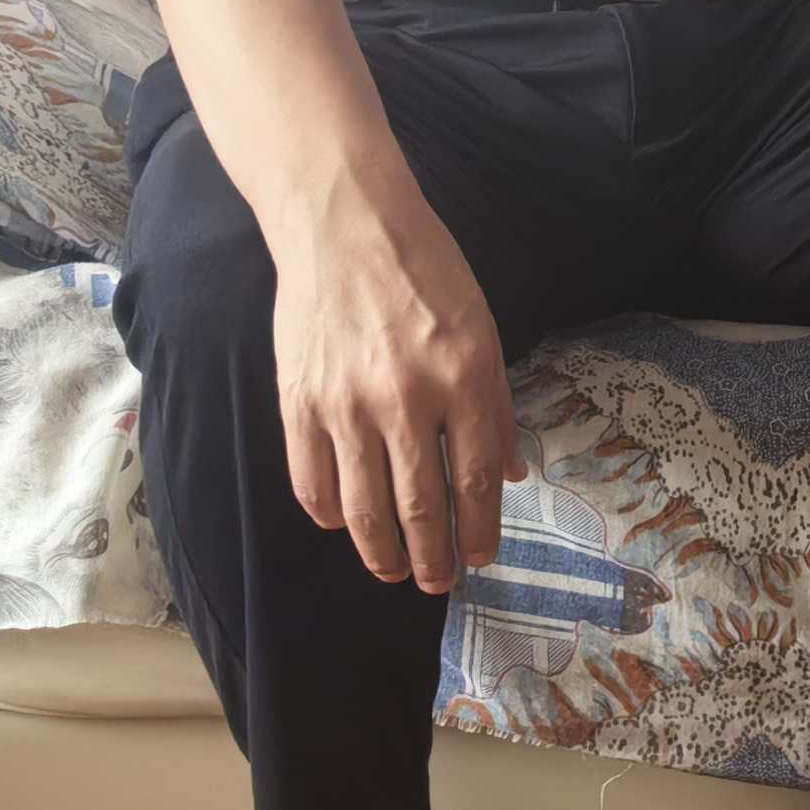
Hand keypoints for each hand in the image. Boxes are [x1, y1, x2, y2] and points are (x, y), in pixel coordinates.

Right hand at [272, 199, 517, 594]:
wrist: (345, 226)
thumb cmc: (426, 272)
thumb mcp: (483, 329)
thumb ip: (496, 406)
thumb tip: (510, 474)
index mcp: (463, 378)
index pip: (476, 480)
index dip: (479, 531)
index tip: (480, 559)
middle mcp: (406, 398)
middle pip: (421, 506)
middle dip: (432, 559)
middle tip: (436, 584)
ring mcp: (346, 404)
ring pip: (363, 508)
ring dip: (381, 552)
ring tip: (394, 570)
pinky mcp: (299, 401)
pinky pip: (311, 480)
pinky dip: (328, 513)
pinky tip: (343, 524)